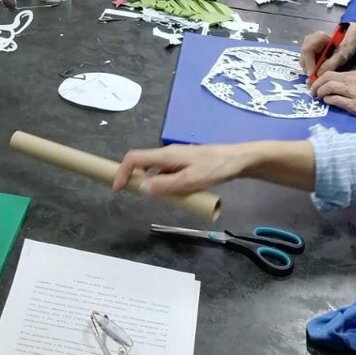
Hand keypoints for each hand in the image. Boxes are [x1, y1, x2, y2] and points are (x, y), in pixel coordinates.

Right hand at [113, 143, 249, 196]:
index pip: (134, 158)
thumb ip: (166, 185)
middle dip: (134, 178)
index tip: (117, 188)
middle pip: (142, 163)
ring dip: (150, 183)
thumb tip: (143, 188)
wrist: (238, 160)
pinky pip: (167, 173)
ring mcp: (177, 159)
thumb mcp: (189, 180)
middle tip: (134, 196)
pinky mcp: (185, 164)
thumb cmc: (215, 168)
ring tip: (157, 200)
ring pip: (155, 170)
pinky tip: (175, 196)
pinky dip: (163, 183)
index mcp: (166, 155)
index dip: (122, 171)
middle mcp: (168, 154)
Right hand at [299, 24, 355, 76]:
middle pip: (303, 56)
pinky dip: (313, 69)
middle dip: (308, 68)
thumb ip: (332, 63)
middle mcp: (311, 40)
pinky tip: (321, 74)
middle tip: (316, 79)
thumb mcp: (344, 52)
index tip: (313, 75)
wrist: (355, 36)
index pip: (307, 50)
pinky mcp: (314, 53)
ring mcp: (312, 46)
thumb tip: (319, 74)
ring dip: (310, 70)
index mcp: (318, 37)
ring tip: (319, 77)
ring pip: (305, 60)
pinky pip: (309, 62)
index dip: (309, 64)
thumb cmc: (350, 41)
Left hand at [312, 69, 355, 127]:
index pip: (333, 72)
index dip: (321, 78)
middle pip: (328, 77)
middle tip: (312, 91)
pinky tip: (326, 102)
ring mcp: (355, 93)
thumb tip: (334, 85)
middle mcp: (355, 81)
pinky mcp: (355, 105)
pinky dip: (328, 100)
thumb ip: (352, 83)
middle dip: (316, 84)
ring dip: (320, 92)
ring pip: (330, 87)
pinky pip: (336, 99)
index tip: (316, 84)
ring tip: (317, 97)